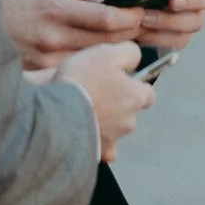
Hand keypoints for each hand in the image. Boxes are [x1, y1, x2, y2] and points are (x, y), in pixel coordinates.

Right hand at [0, 0, 141, 68]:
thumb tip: (102, 1)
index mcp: (54, 10)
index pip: (106, 19)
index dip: (130, 18)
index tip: (140, 13)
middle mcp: (52, 38)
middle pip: (106, 43)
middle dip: (129, 35)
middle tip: (139, 28)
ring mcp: (47, 61)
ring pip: (95, 61)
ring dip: (113, 54)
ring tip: (121, 42)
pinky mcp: (41, 75)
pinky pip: (76, 71)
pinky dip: (91, 66)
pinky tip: (95, 58)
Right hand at [56, 41, 154, 161]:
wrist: (56, 112)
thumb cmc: (82, 81)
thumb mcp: (107, 53)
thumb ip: (129, 53)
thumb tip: (135, 57)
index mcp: (136, 97)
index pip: (148, 93)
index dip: (135, 86)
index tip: (121, 81)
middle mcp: (129, 120)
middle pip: (130, 112)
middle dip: (118, 104)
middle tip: (97, 93)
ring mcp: (114, 138)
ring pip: (115, 129)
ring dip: (106, 121)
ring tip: (84, 109)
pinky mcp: (98, 151)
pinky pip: (104, 150)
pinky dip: (98, 142)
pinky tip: (86, 133)